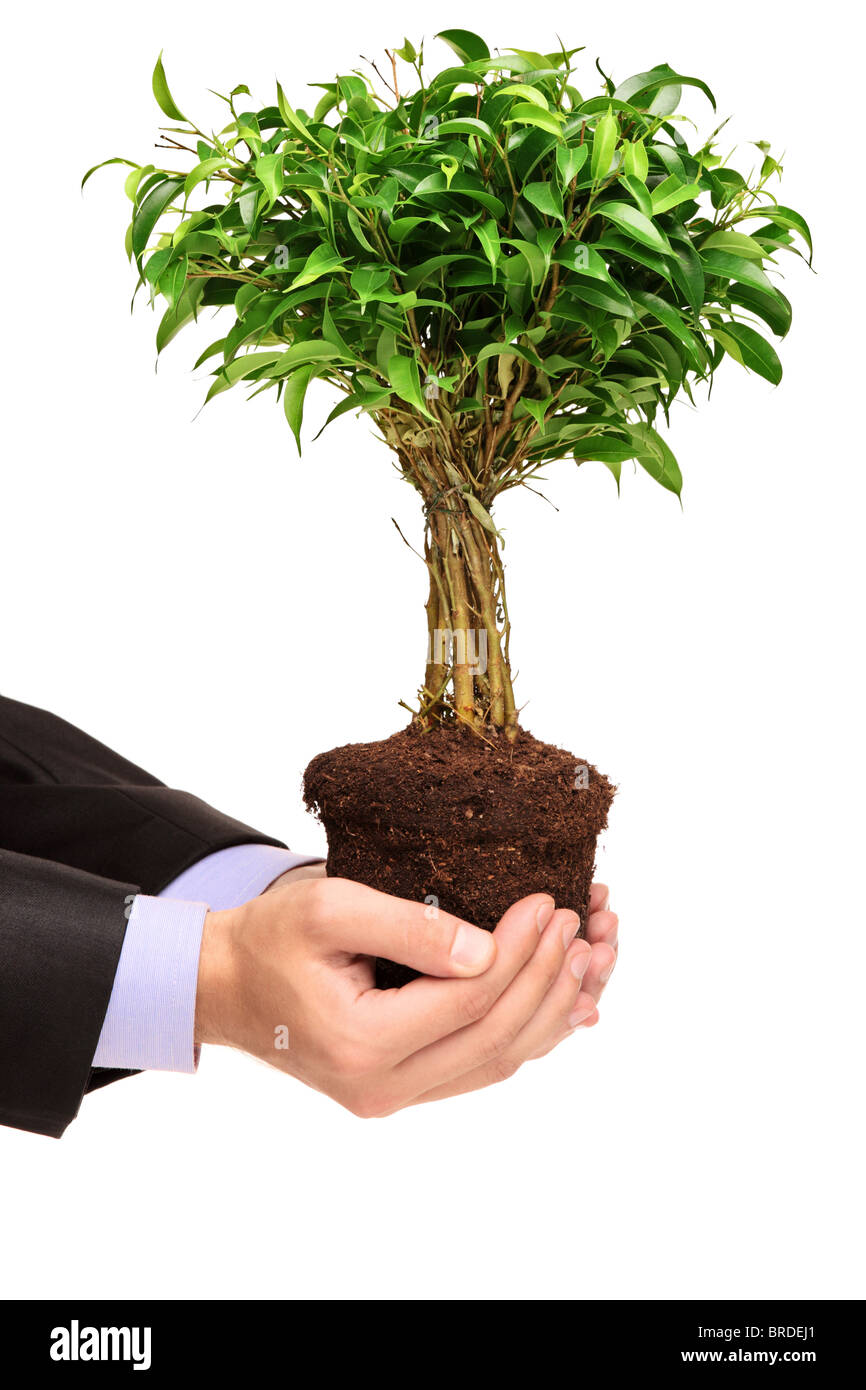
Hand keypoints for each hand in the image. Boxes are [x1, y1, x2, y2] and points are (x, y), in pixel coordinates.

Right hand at [195, 871, 618, 1116]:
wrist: (224, 987)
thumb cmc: (269, 940)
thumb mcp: (328, 910)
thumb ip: (409, 929)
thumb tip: (487, 950)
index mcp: (362, 1043)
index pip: (468, 999)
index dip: (517, 950)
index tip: (545, 902)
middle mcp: (384, 1088)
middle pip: (496, 1038)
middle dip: (546, 978)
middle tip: (577, 925)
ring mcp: (394, 1096)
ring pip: (497, 1062)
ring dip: (550, 1010)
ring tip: (587, 956)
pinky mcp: (402, 1088)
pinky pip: (480, 1067)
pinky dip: (526, 1033)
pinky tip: (561, 1001)